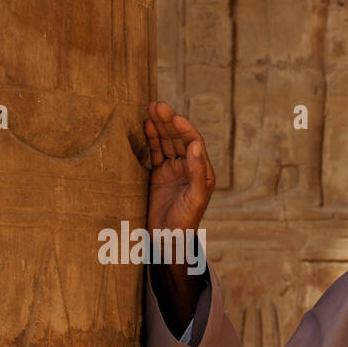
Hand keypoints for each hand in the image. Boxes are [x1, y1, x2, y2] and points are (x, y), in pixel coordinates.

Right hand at [144, 102, 214, 332]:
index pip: (193, 142)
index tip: (172, 116)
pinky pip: (155, 153)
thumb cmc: (185, 222)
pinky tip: (145, 125)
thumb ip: (196, 172)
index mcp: (201, 171)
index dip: (183, 128)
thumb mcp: (194, 198)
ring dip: (159, 126)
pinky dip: (150, 139)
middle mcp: (188, 168)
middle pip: (178, 138)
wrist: (167, 241)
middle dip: (168, 121)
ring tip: (149, 108)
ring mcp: (172, 171)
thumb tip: (195, 145)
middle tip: (156, 105)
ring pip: (166, 142)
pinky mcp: (158, 176)